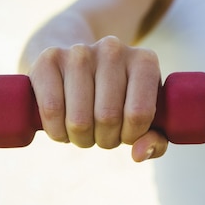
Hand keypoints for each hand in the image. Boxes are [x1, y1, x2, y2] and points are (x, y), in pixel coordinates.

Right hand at [27, 35, 167, 160]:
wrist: (77, 65)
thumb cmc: (118, 98)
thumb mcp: (145, 116)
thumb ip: (154, 140)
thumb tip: (139, 154)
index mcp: (145, 61)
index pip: (139, 113)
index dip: (131, 136)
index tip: (126, 135)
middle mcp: (113, 49)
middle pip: (108, 117)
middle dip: (105, 139)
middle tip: (103, 134)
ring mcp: (80, 51)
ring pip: (79, 119)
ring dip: (81, 138)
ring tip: (84, 131)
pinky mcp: (49, 58)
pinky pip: (51, 110)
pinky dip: (56, 132)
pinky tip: (62, 128)